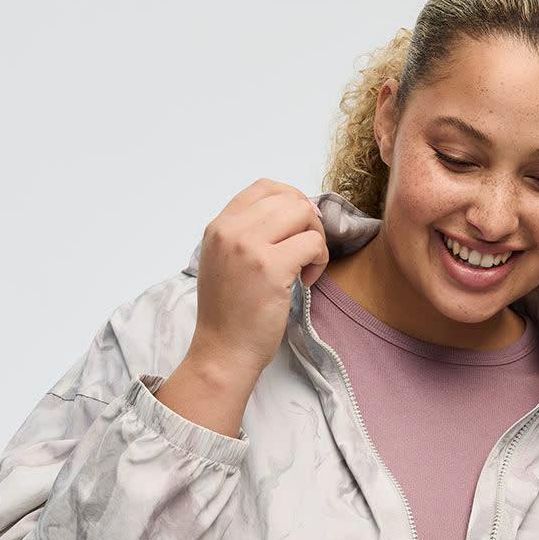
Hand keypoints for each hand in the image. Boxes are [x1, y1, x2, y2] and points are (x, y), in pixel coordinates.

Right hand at [186, 178, 328, 384]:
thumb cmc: (229, 315)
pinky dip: (319, 261)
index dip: (292, 200)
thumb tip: (291, 213)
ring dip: (315, 240)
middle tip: (306, 253)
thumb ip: (246, 235)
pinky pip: (313, 244)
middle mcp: (231, 231)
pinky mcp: (271, 269)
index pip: (264, 187)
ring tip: (305, 267)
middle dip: (308, 223)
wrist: (223, 352)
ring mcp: (250, 247)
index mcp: (219, 226)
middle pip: (289, 198)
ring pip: (303, 215)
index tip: (299, 228)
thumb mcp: (224, 263)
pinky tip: (306, 281)